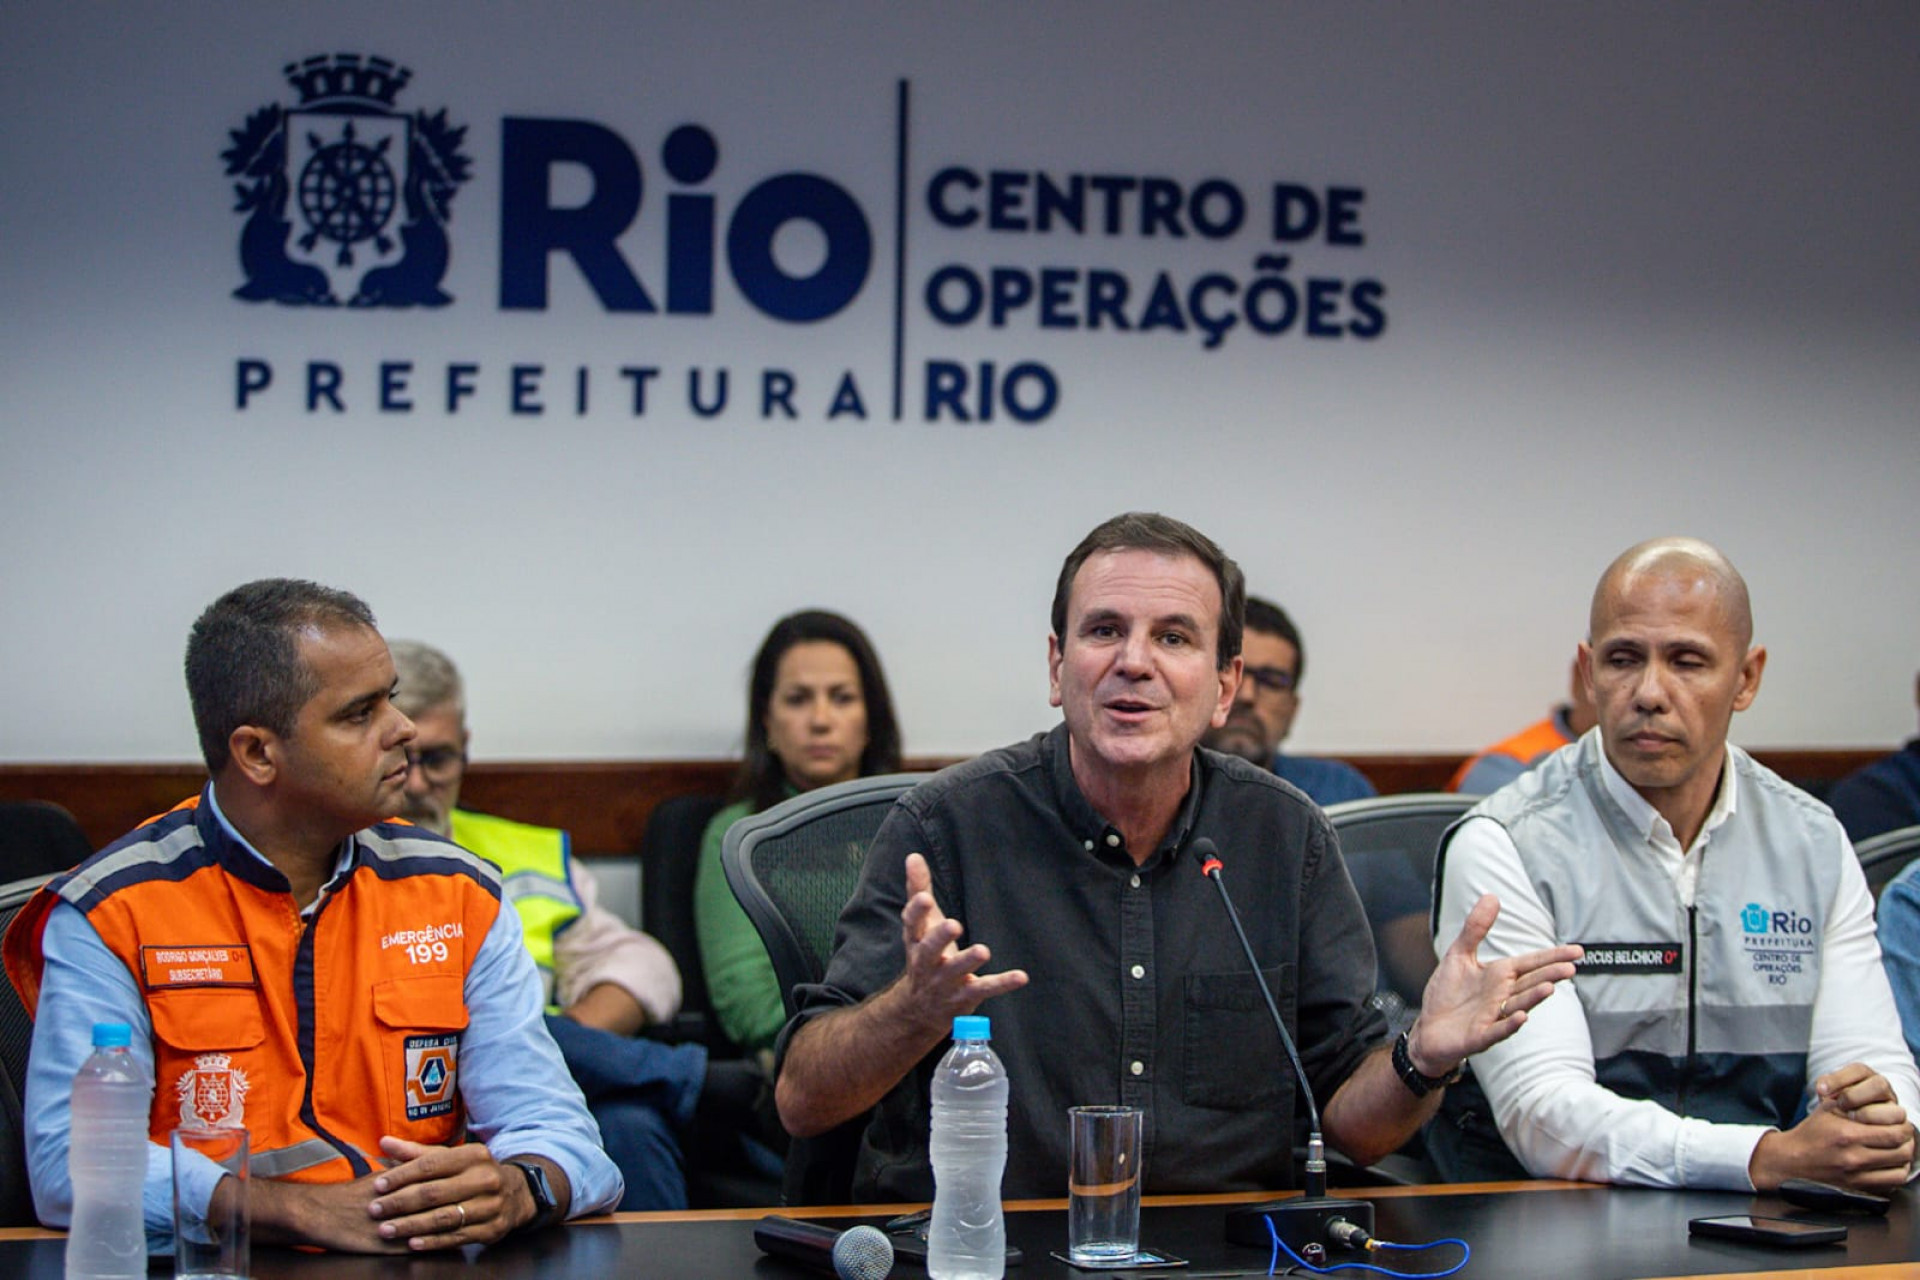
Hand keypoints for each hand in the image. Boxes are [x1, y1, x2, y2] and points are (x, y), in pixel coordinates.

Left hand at [366, 1136, 525, 1249]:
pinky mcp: (491, 1229)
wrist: (516, 1193)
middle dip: (399, 1203)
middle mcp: (485, 1178)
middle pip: (434, 1193)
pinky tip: (411, 1243)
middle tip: (374, 1210)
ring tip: (385, 1230)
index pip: (431, 1165)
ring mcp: (490, 1205)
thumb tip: (383, 1141)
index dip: (401, 1176)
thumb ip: (416, 1152)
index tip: (377, 1186)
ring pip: (443, 1218)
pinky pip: (456, 1237)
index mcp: (474, 1155)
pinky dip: (432, 1242)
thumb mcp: (451, 1157)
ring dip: (410, 1225)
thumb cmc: (473, 1173)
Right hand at [894, 852, 1027, 1032]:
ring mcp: (945, 982)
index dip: (917, 911)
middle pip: (930, 950)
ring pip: (956, 971)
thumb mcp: (920, 924)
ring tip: (983, 951)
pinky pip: (984, 989)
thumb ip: (918, 890)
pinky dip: (1003, 983)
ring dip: (968, 961)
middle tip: (954, 925)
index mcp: (916, 940)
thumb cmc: (924, 954)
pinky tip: (1021, 976)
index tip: (924, 898)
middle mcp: (926, 962)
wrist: (920, 1008)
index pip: (912, 924)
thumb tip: (913, 856)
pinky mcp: (965, 995)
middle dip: (940, 938)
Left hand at [1406, 894, 1582, 1075]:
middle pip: (1530, 983)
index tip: (1577, 951)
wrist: (1429, 1028)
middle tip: (1571, 968)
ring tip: (1550, 988)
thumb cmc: (1448, 993)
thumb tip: (1492, 896)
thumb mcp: (1459, 954)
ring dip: (1533, 998)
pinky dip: (1509, 1025)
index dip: (1553, 957)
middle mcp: (1501, 995)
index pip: (1531, 963)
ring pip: (1518, 1005)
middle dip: (1549, 976)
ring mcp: (1492, 1016)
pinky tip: (1521, 1017)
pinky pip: (1497, 1030)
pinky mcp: (1479, 1036)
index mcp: (1499, 975)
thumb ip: (1476, 928)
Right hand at [1750, 1067, 1913, 1192]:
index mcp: (1847, 1134)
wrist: (1791, 1160)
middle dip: (1907, 1140)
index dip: (1904, 1126)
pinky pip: (1891, 1184)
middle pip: (1901, 1151)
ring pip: (1900, 1170)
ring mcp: (1856, 1176)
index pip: (1894, 1132)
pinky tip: (1891, 1164)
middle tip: (1903, 1134)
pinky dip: (1897, 1173)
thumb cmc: (1811, 1133)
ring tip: (1898, 1149)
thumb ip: (1853, 1102)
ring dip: (1904, 1158)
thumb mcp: (1827, 1110)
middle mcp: (1853, 1157)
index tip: (1901, 1122)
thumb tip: (1882, 1102)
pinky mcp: (1858, 1188)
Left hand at [1811, 1063, 1911, 1128]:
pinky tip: (1861, 1133)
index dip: (1839, 1079)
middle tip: (1840, 1106)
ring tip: (1851, 1119)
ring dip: (1869, 1114)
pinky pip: (1897, 1128)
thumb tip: (1822, 1089)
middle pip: (1879, 1085)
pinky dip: (1879, 1131)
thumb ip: (1826, 1088)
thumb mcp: (1831, 1094)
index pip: (1858, 1070)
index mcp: (1866, 1076)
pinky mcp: (1899, 1126)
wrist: (1857, 1127)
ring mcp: (1893, 1107)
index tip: (1821, 1091)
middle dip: (1855, 1096)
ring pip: (1892, 1106)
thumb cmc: (1839, 1106)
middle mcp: (1884, 1089)